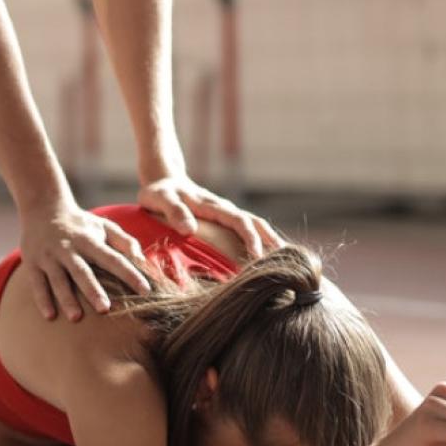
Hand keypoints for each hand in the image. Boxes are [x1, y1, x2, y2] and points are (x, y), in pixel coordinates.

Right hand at [19, 203, 151, 321]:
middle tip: (105, 309)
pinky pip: (37, 283)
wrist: (42, 208)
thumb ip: (124, 241)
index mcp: (90, 241)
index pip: (113, 259)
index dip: (130, 274)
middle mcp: (69, 248)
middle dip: (93, 290)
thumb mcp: (104, 226)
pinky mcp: (32, 262)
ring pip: (58, 279)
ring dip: (67, 298)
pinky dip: (42, 299)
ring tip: (76, 317)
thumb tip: (142, 260)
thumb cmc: (80, 224)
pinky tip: (50, 316)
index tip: (145, 290)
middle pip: (82, 271)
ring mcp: (49, 256)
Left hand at [137, 175, 282, 258]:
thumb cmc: (159, 193)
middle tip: (282, 265)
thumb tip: (189, 229)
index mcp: (212, 205)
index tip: (258, 256)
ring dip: (271, 242)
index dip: (250, 238)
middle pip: (256, 223)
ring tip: (286, 264)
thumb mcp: (159, 198)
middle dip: (270, 242)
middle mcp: (225, 209)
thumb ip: (173, 211)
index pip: (238, 221)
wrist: (164, 180)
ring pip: (256, 226)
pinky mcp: (226, 221)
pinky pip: (249, 231)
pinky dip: (262, 243)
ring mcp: (227, 215)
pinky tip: (269, 260)